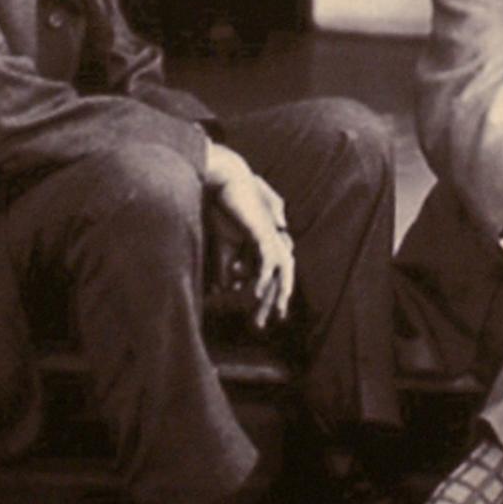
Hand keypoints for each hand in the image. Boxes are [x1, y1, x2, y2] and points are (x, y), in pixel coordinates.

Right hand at [204, 142, 294, 328]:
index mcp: (266, 244)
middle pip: (279, 279)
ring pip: (279, 273)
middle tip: (260, 324)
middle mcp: (274, 242)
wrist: (225, 178)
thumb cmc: (223, 206)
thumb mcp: (224, 243)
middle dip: (271, 303)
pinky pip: (268, 260)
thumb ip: (226, 267)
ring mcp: (271, 236)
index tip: (260, 318)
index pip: (272, 277)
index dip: (267, 298)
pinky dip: (263, 277)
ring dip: (271, 295)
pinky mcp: (263, 232)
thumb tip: (226, 290)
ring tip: (267, 316)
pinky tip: (254, 293)